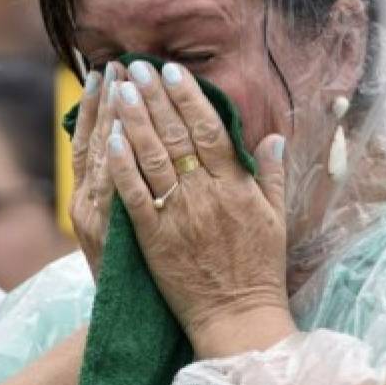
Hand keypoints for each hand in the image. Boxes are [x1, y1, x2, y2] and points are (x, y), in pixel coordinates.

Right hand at [68, 62, 124, 277]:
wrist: (133, 327)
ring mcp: (103, 220)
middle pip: (98, 142)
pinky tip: (122, 131)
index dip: (98, 105)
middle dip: (110, 101)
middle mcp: (88, 205)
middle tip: (120, 63)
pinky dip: (119, 162)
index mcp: (87, 200)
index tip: (107, 71)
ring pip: (105, 159)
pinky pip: (122, 192)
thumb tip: (132, 146)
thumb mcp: (121, 230)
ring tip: (125, 81)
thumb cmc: (135, 277)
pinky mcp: (123, 236)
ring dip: (115, 118)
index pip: (92, 141)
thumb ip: (127, 189)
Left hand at [105, 60, 294, 358]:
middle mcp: (206, 196)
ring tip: (120, 88)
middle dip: (155, 97)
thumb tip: (274, 138)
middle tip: (136, 65)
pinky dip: (122, 166)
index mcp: (235, 188)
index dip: (189, 97)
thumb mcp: (276, 219)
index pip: (209, 131)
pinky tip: (109, 139)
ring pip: (152, 158)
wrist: (237, 318)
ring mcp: (177, 216)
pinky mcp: (154, 239)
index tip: (172, 71)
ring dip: (134, 120)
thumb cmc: (258, 269)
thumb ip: (273, 176)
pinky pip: (133, 196)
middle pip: (177, 136)